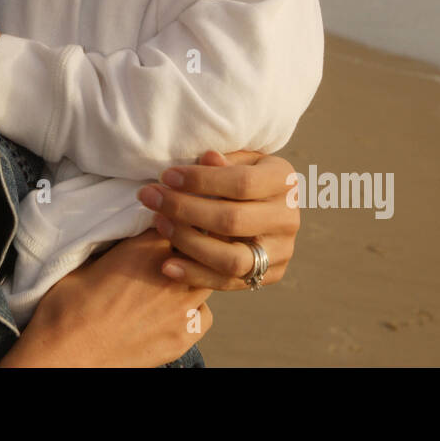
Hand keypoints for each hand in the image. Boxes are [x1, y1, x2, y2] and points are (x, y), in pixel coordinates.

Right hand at [0, 229, 212, 366]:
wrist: (67, 352)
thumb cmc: (68, 308)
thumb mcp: (88, 259)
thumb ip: (118, 245)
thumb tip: (126, 238)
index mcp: (147, 246)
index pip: (178, 220)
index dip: (172, 223)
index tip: (165, 228)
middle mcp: (172, 272)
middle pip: (199, 249)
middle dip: (187, 250)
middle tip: (169, 257)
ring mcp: (182, 306)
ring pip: (207, 280)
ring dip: (195, 278)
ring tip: (172, 286)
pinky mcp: (185, 335)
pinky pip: (205, 315)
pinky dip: (195, 311)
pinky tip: (175, 313)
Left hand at [137, 149, 299, 290]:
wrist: (264, 203)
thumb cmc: (241, 173)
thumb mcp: (238, 159)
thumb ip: (224, 161)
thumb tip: (208, 158)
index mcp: (284, 180)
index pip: (242, 183)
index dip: (201, 181)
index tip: (167, 176)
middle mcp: (289, 218)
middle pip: (233, 220)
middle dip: (184, 209)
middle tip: (150, 198)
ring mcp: (282, 250)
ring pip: (232, 258)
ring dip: (188, 243)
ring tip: (158, 225)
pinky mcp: (271, 274)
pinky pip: (229, 282)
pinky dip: (195, 274)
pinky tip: (166, 264)